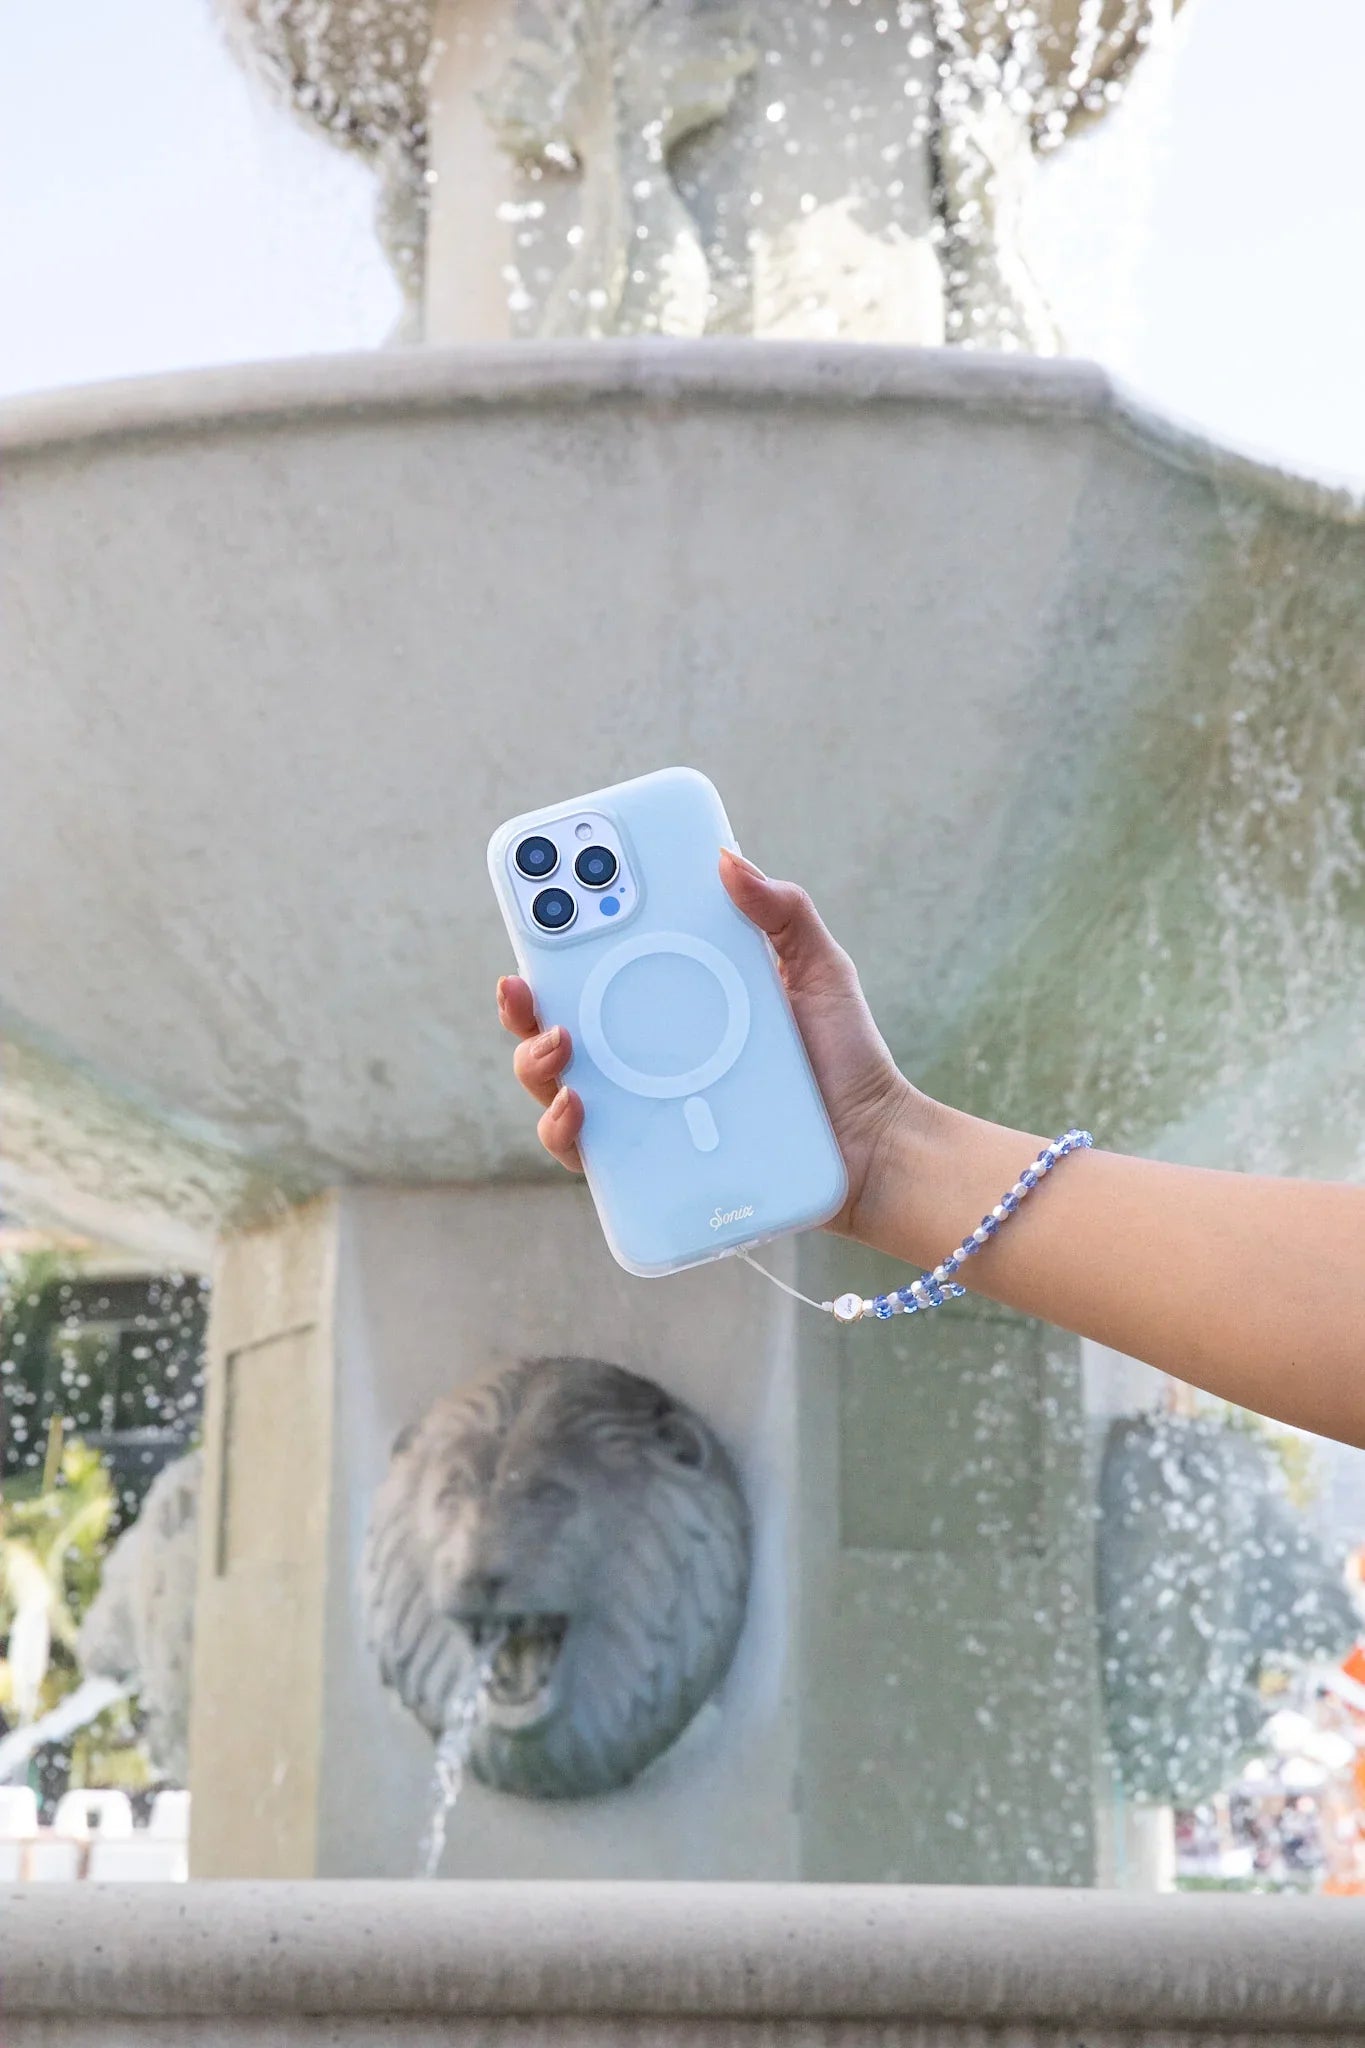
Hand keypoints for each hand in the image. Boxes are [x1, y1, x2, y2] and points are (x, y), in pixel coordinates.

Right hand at [496, 849, 923, 1243]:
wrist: (871, 1144)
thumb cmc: (841, 1055)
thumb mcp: (816, 968)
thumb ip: (781, 911)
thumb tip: (726, 858)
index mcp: (669, 999)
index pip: (597, 959)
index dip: (556, 926)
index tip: (543, 892)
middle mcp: (641, 1053)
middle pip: (554, 1018)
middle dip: (523, 995)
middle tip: (523, 975)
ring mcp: (640, 1107)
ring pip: (552, 1083)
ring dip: (534, 1056)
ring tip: (558, 1038)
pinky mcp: (649, 1163)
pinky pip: (583, 1149)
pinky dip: (564, 1127)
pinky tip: (580, 1103)